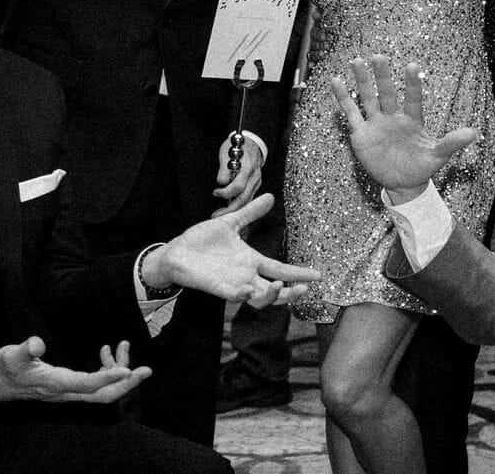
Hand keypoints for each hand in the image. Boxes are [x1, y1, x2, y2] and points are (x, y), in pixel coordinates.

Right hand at [0, 336, 149, 403]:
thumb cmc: (6, 367)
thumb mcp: (10, 355)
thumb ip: (25, 349)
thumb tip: (37, 344)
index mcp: (55, 384)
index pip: (86, 385)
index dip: (107, 379)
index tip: (128, 371)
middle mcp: (66, 392)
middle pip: (102, 396)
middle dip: (126, 385)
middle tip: (146, 370)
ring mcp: (70, 392)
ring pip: (101, 390)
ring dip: (118, 372)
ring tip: (124, 346)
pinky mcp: (70, 386)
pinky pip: (95, 383)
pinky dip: (106, 369)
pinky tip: (107, 351)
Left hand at [151, 194, 318, 307]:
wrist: (176, 251)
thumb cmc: (202, 240)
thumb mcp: (230, 222)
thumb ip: (250, 213)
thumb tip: (271, 196)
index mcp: (251, 261)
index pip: (280, 268)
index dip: (298, 273)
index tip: (318, 275)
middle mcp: (246, 275)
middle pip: (275, 290)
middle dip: (291, 292)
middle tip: (305, 289)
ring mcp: (233, 283)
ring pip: (259, 298)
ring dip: (271, 296)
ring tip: (281, 286)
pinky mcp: (218, 287)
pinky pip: (233, 297)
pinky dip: (242, 295)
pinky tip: (247, 289)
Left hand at [211, 132, 262, 215]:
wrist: (252, 143)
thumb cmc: (238, 147)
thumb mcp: (227, 153)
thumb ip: (224, 169)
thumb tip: (221, 182)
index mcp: (248, 167)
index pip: (238, 186)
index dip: (226, 192)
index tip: (216, 192)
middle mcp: (255, 177)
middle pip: (244, 198)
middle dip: (230, 209)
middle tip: (216, 215)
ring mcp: (257, 182)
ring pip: (247, 200)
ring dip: (234, 209)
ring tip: (221, 214)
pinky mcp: (255, 185)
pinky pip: (248, 198)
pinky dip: (239, 205)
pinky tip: (229, 209)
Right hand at [330, 55, 477, 203]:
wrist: (402, 183)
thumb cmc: (421, 167)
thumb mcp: (437, 156)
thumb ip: (451, 143)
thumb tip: (474, 132)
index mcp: (412, 120)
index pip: (412, 99)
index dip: (412, 84)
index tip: (412, 66)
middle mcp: (393, 117)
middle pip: (387, 93)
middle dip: (383, 76)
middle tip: (379, 56)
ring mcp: (376, 123)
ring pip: (368, 98)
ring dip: (362, 81)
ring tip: (357, 60)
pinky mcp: (361, 133)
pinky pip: (351, 113)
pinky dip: (343, 98)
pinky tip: (337, 81)